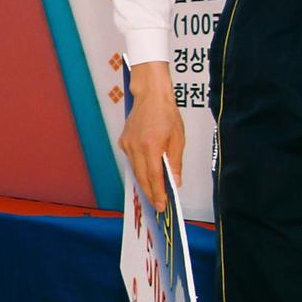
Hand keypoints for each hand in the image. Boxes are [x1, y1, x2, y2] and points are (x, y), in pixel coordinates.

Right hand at [120, 62, 184, 212]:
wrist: (150, 96)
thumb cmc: (167, 114)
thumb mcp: (178, 138)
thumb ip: (175, 161)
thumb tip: (175, 181)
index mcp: (151, 146)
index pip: (154, 176)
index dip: (158, 193)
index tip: (161, 205)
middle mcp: (135, 147)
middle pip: (141, 177)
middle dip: (150, 193)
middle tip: (158, 205)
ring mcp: (127, 144)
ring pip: (135, 170)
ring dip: (144, 182)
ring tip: (153, 193)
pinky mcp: (123, 141)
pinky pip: (131, 160)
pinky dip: (139, 168)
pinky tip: (147, 172)